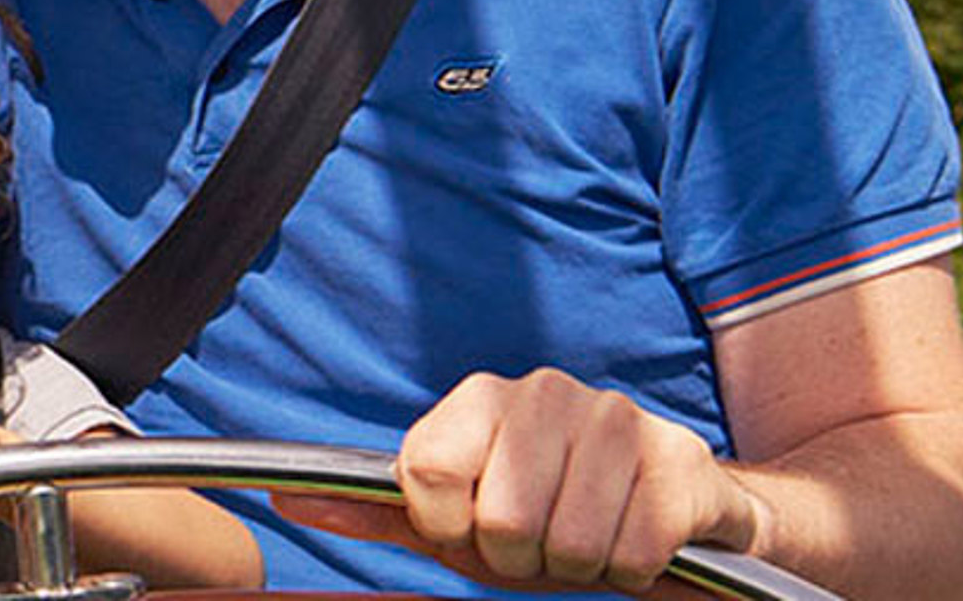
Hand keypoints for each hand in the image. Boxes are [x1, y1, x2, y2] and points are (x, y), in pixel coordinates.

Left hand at [276, 368, 763, 595]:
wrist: (669, 512)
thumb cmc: (547, 518)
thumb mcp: (456, 520)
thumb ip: (377, 509)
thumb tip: (284, 498)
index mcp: (481, 399)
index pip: (426, 472)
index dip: (448, 525)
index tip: (470, 528)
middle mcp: (546, 392)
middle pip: (500, 519)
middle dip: (518, 556)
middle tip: (539, 541)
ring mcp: (617, 419)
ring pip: (566, 542)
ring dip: (575, 564)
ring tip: (584, 538)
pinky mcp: (678, 460)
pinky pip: (631, 553)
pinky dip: (629, 569)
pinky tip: (631, 540)